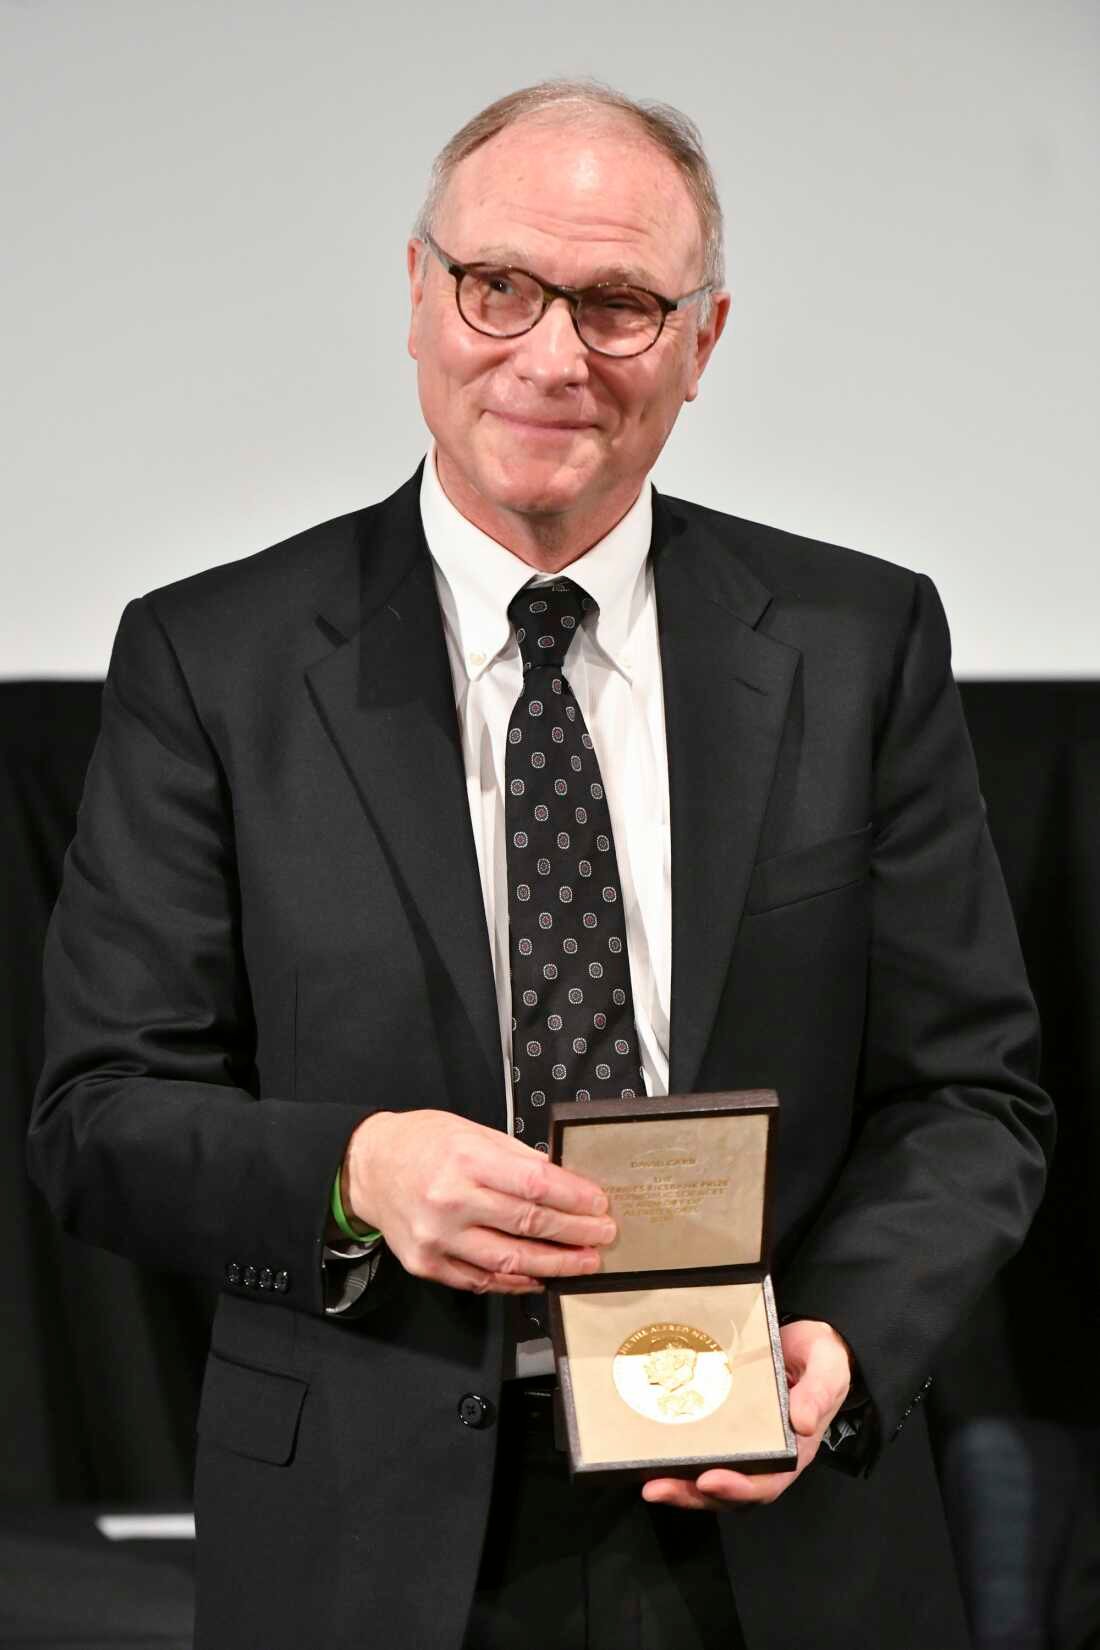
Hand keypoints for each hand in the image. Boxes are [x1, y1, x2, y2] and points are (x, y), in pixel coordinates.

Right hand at [342, 1110, 615, 1293]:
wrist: (368, 1167)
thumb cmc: (423, 1143)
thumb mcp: (472, 1132)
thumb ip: (516, 1157)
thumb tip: (564, 1180)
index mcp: (465, 1159)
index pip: (534, 1184)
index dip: (574, 1199)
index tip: (600, 1205)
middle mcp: (450, 1200)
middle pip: (527, 1224)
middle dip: (575, 1234)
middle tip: (603, 1236)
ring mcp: (437, 1238)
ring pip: (509, 1261)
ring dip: (554, 1265)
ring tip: (583, 1263)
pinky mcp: (427, 1264)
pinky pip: (480, 1280)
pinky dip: (515, 1282)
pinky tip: (539, 1276)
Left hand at [641, 1318, 852, 1510]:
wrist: (810, 1343)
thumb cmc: (823, 1359)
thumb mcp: (828, 1369)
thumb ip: (818, 1392)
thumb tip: (802, 1422)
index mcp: (795, 1450)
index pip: (767, 1482)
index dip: (738, 1487)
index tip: (709, 1479)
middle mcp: (767, 1456)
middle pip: (730, 1490)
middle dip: (693, 1494)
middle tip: (658, 1488)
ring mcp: (745, 1445)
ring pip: (710, 1479)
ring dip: (680, 1486)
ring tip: (649, 1483)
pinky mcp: (726, 1430)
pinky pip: (703, 1453)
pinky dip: (679, 1462)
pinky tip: (653, 1456)